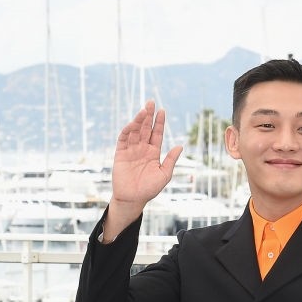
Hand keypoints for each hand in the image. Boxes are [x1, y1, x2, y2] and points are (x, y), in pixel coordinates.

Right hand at [105, 101, 183, 237]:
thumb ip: (171, 160)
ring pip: (135, 131)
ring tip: (144, 110)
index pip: (157, 134)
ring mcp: (131, 150)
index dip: (159, 123)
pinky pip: (124, 140)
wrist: (133, 199)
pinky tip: (133, 124)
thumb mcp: (164, 174)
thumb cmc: (149, 189)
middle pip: (146, 129)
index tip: (162, 111)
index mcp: (153, 153)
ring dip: (139, 121)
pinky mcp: (121, 154)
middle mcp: (142, 149)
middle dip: (148, 116)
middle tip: (151, 102)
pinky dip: (127, 131)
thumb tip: (180, 146)